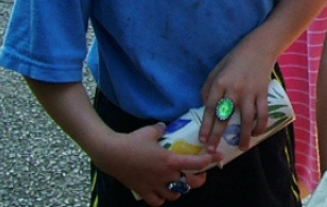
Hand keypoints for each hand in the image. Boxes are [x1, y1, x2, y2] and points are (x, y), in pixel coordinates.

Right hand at [98, 123, 213, 204]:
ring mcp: (154, 186)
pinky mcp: (143, 192)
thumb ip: (161, 129)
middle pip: (190, 184)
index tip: (216, 157)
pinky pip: (157, 202)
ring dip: (180, 190)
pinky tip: (161, 192)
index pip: (195, 163)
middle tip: (200, 175)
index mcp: (169, 160)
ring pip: (175, 195)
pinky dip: (161, 199)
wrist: (111, 153)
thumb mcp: (150, 130)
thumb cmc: (132, 141)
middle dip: (198, 180)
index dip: (208, 161)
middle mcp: (164, 176)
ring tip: (179, 183)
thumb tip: (164, 127)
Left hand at [199, 44, 274, 151]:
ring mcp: (250, 92)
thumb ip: (208, 88)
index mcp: (219, 83)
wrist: (259, 48)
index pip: (210, 108)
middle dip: (217, 136)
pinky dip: (261, 125)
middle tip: (212, 152)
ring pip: (246, 120)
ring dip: (244, 136)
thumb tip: (205, 107)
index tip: (202, 139)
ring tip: (241, 148)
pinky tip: (257, 133)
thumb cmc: (234, 59)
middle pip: (224, 118)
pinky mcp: (263, 93)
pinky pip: (262, 113)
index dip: (205, 126)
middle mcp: (234, 89)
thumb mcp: (216, 70)